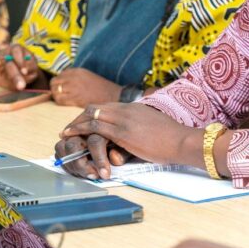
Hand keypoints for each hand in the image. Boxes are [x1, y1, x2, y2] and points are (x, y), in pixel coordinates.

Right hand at [0, 44, 43, 89]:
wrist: (22, 76)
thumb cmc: (28, 70)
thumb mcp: (33, 68)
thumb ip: (31, 67)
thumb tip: (25, 70)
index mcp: (16, 49)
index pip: (16, 51)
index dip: (20, 61)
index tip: (25, 72)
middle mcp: (5, 53)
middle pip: (7, 61)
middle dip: (14, 75)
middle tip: (21, 86)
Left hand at [49, 68, 120, 106]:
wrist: (113, 95)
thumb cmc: (101, 89)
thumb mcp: (87, 76)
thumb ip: (75, 77)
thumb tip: (63, 83)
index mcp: (77, 71)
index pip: (59, 75)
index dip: (58, 83)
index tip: (62, 89)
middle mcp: (73, 77)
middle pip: (54, 82)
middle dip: (54, 89)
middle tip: (60, 95)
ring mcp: (74, 87)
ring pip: (55, 91)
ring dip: (57, 97)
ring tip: (63, 100)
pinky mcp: (75, 97)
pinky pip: (60, 100)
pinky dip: (61, 102)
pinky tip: (67, 104)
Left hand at [59, 103, 201, 178]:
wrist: (183, 141)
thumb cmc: (174, 140)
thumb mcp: (156, 128)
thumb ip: (143, 128)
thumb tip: (138, 136)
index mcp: (135, 108)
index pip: (107, 106)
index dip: (92, 114)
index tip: (84, 122)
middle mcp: (127, 109)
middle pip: (96, 107)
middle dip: (80, 117)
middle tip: (69, 128)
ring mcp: (124, 119)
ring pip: (92, 115)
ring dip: (76, 124)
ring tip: (65, 132)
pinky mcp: (122, 132)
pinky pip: (95, 128)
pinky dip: (80, 130)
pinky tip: (70, 135)